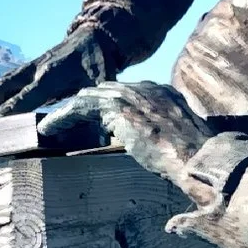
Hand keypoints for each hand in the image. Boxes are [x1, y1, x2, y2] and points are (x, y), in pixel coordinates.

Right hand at [0, 24, 117, 116]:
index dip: (18, 102)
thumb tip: (101, 128)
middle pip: (4, 86)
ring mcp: (26, 70)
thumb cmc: (98, 62)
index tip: (1, 114)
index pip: (32, 91)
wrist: (93, 38)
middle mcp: (34, 70)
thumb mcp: (104, 80)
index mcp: (53, 74)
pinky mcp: (22, 72)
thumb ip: (97, 100)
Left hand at [43, 82, 213, 184]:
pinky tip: (49, 129)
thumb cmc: (193, 159)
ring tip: (52, 125)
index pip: (127, 94)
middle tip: (66, 120)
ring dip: (69, 112)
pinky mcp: (117, 107)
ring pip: (90, 97)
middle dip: (84, 105)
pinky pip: (80, 108)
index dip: (106, 107)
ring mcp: (132, 94)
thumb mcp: (175, 142)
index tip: (94, 120)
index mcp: (163, 94)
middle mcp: (147, 88)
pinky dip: (62, 118)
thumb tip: (147, 148)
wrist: (198, 156)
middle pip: (106, 91)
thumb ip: (159, 138)